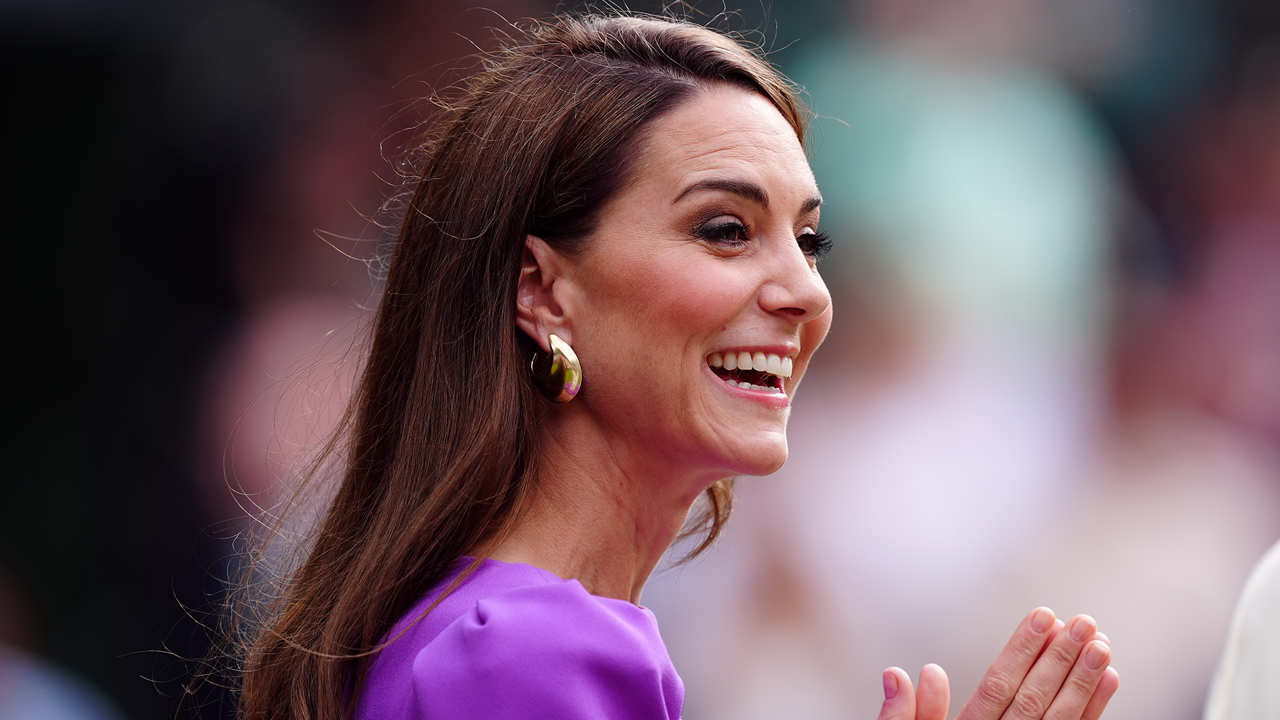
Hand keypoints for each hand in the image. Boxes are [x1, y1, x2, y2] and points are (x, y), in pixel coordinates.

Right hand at [875, 608, 1119, 719]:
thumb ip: (905, 715)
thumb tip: (902, 674)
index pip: (997, 687)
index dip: (1022, 651)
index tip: (1043, 619)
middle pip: (1034, 699)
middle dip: (1061, 659)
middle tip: (1083, 623)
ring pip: (1061, 718)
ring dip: (1084, 681)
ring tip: (1101, 645)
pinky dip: (1094, 709)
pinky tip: (1107, 681)